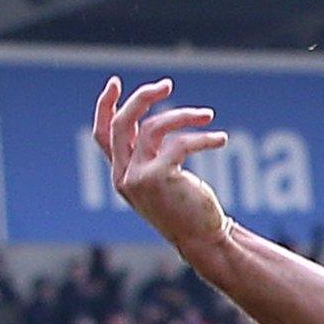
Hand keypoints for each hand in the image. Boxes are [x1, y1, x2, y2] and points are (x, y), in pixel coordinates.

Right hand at [93, 79, 232, 253]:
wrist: (202, 241)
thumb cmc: (188, 210)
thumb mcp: (163, 180)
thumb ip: (152, 156)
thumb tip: (157, 122)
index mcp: (121, 175)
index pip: (103, 135)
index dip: (105, 106)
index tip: (115, 82)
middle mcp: (123, 176)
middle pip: (122, 123)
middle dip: (142, 98)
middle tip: (167, 85)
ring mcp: (137, 177)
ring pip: (154, 128)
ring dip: (184, 115)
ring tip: (208, 116)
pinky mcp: (157, 177)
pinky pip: (180, 142)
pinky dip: (203, 137)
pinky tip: (220, 140)